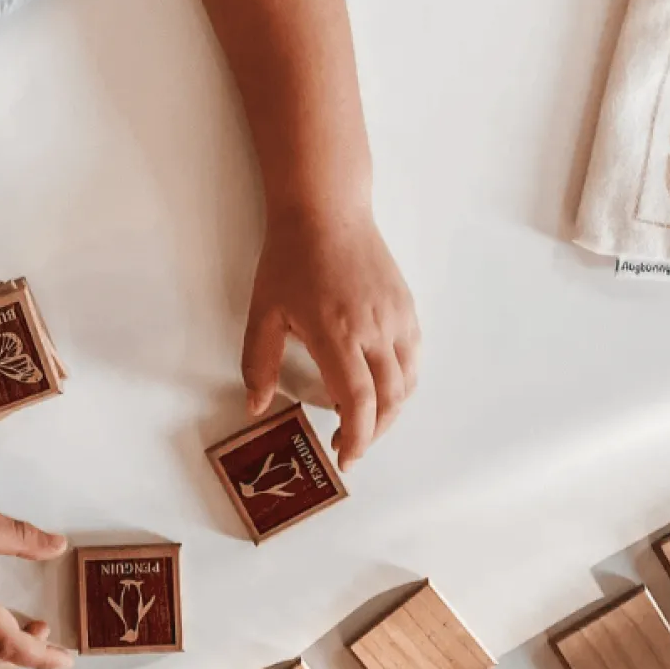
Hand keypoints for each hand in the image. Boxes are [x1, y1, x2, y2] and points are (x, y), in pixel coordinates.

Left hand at [242, 208, 420, 467]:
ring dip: (391, 411)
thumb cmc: (292, 259)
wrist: (327, 211)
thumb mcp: (263, 313)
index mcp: (337, 334)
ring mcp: (396, 318)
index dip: (358, 436)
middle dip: (374, 432)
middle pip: (390, 399)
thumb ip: (259, 365)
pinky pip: (413, 357)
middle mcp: (374, 329)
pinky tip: (381, 387)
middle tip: (351, 446)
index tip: (346, 457)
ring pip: (408, 381)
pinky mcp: (406, 307)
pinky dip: (402, 383)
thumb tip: (256, 407)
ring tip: (366, 422)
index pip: (359, 401)